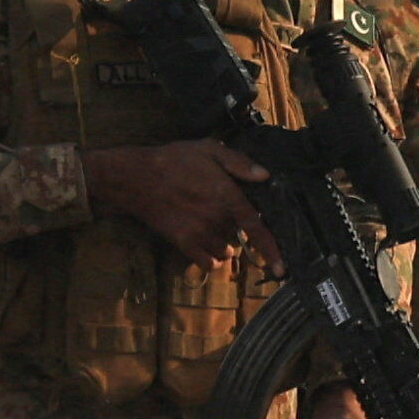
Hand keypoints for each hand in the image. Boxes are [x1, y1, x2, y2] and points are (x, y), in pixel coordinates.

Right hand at [87, 138, 268, 259]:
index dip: (270, 249)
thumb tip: (265, 176)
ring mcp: (200, 234)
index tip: (281, 268)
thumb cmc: (174, 160)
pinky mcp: (184, 244)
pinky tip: (205, 244)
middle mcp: (216, 219)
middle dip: (235, 227)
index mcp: (227, 196)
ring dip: (224, 243)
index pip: (256, 228)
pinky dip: (211, 258)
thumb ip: (239, 163)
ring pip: (225, 250)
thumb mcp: (209, 150)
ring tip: (209, 224)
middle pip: (239, 235)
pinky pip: (207, 262)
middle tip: (219, 209)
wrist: (137, 178)